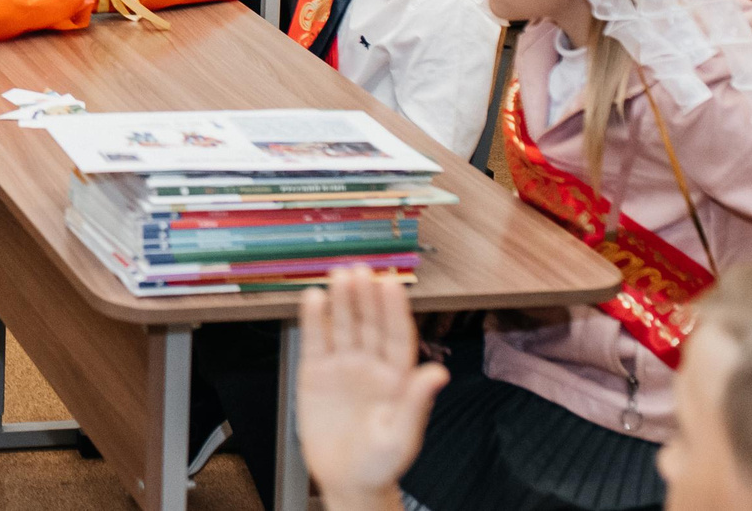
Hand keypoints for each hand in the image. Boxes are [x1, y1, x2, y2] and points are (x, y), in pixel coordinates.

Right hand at [297, 267, 445, 510]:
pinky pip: (315, 340)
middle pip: (368, 324)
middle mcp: (371, 366)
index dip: (394, 310)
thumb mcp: (401, 437)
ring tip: (339, 274)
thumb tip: (438, 372)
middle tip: (360, 269)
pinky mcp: (315, 373)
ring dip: (341, 300)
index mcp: (397, 378)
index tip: (390, 284)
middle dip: (365, 296)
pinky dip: (313, 318)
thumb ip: (416, 402)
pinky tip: (314, 297)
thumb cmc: (381, 464)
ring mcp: (342, 367)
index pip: (397, 336)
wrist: (346, 481)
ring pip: (343, 326)